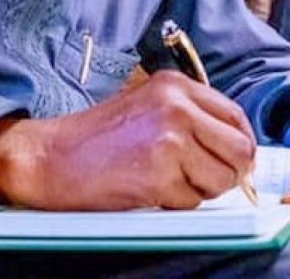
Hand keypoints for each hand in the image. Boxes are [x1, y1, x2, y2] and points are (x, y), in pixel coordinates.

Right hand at [0, 70, 255, 210]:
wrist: (49, 158)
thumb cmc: (97, 138)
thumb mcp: (148, 106)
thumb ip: (191, 117)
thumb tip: (236, 147)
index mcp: (176, 86)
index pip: (236, 116)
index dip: (240, 144)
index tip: (233, 160)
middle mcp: (177, 107)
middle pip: (239, 149)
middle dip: (230, 172)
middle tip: (208, 181)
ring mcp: (170, 139)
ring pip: (220, 178)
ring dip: (201, 190)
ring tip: (169, 182)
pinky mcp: (159, 173)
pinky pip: (192, 200)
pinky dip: (176, 204)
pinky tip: (150, 190)